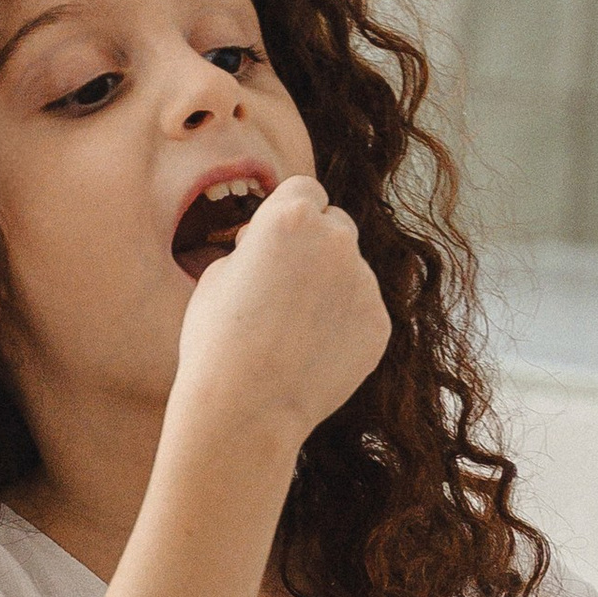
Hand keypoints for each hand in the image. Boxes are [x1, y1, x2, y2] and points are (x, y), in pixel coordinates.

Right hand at [168, 175, 388, 447]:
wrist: (246, 406)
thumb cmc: (218, 339)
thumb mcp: (218, 274)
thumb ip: (256, 246)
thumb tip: (271, 244)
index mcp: (291, 217)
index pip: (306, 190)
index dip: (290, 213)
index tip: (279, 238)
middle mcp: (337, 240)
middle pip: (336, 225)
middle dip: (317, 245)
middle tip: (287, 284)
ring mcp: (364, 283)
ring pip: (351, 272)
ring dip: (330, 287)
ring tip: (293, 330)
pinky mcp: (379, 323)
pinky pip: (361, 311)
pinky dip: (343, 324)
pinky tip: (311, 352)